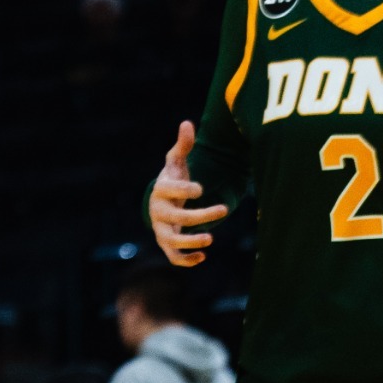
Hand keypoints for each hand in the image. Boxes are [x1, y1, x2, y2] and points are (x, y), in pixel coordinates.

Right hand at [150, 120, 228, 265]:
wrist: (161, 203)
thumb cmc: (173, 181)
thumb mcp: (177, 163)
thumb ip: (183, 146)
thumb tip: (188, 123)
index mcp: (160, 190)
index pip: (169, 191)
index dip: (185, 190)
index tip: (201, 188)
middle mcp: (158, 211)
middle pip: (178, 217)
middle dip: (201, 215)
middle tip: (224, 208)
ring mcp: (161, 229)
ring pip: (173, 240)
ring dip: (191, 240)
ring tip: (211, 238)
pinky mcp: (167, 244)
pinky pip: (173, 257)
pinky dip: (186, 259)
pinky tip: (204, 257)